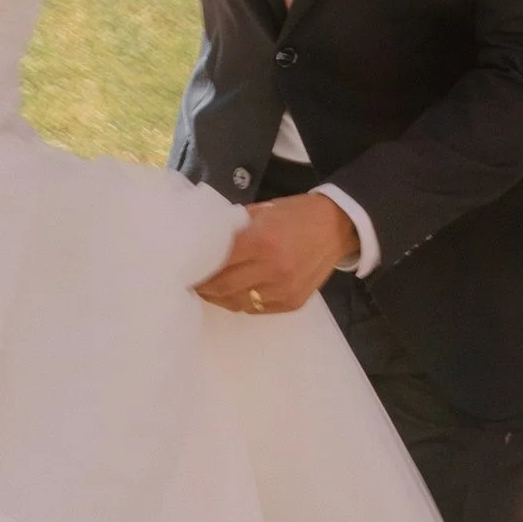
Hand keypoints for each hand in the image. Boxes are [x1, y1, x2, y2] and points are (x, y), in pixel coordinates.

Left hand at [194, 191, 358, 314]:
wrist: (337, 227)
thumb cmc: (296, 214)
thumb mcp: (261, 212)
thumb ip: (234, 228)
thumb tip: (205, 241)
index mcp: (262, 241)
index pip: (218, 263)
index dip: (198, 270)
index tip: (185, 270)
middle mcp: (273, 269)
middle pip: (224, 288)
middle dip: (204, 288)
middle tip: (192, 284)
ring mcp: (284, 289)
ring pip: (238, 303)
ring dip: (221, 298)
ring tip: (211, 290)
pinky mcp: (293, 302)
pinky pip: (257, 309)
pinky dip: (243, 302)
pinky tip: (235, 292)